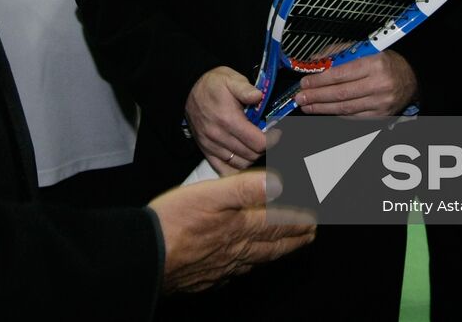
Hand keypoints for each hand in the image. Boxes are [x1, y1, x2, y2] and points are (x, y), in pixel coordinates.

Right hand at [150, 171, 315, 292]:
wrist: (146, 258)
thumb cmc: (174, 223)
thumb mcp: (211, 194)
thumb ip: (246, 189)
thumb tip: (279, 183)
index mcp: (240, 228)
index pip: (278, 224)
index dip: (298, 220)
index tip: (315, 218)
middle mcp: (236, 251)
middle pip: (272, 245)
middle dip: (294, 239)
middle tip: (311, 234)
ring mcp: (221, 267)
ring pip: (256, 260)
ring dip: (275, 252)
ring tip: (286, 248)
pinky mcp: (205, 278)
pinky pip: (235, 272)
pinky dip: (248, 265)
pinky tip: (243, 265)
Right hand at [185, 67, 265, 174]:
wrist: (188, 89)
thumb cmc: (213, 84)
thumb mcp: (230, 79)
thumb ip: (245, 88)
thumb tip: (258, 96)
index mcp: (228, 120)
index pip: (258, 143)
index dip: (272, 140)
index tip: (276, 133)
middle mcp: (219, 136)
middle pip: (251, 155)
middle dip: (264, 148)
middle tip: (267, 138)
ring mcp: (211, 146)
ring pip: (240, 164)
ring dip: (252, 157)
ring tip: (256, 146)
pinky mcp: (206, 151)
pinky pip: (224, 169)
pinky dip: (236, 168)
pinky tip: (243, 158)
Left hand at [294, 51, 417, 115]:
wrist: (412, 79)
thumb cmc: (386, 62)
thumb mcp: (366, 50)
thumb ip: (340, 54)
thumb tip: (315, 61)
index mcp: (375, 64)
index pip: (342, 75)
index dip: (320, 80)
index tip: (305, 83)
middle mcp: (379, 85)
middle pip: (341, 94)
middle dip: (317, 97)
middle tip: (300, 98)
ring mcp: (381, 103)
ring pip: (346, 109)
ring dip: (323, 108)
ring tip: (307, 106)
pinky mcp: (382, 116)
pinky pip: (355, 117)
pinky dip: (338, 114)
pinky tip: (325, 111)